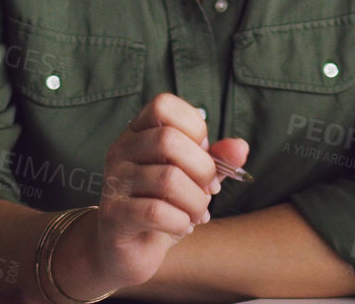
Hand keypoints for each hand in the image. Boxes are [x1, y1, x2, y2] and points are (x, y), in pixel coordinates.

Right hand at [81, 93, 249, 290]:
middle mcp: (120, 149)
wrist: (126, 249)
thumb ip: (217, 160)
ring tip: (197, 214)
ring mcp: (113, 181)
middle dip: (202, 169)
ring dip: (196, 203)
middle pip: (168, 140)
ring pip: (168, 180)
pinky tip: (181, 227)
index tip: (202, 154)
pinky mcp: (114, 214)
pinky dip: (181, 223)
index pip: (164, 105)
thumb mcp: (193, 178)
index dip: (194, 128)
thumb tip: (240, 147)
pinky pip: (157, 212)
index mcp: (137, 132)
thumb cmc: (162, 205)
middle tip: (207, 191)